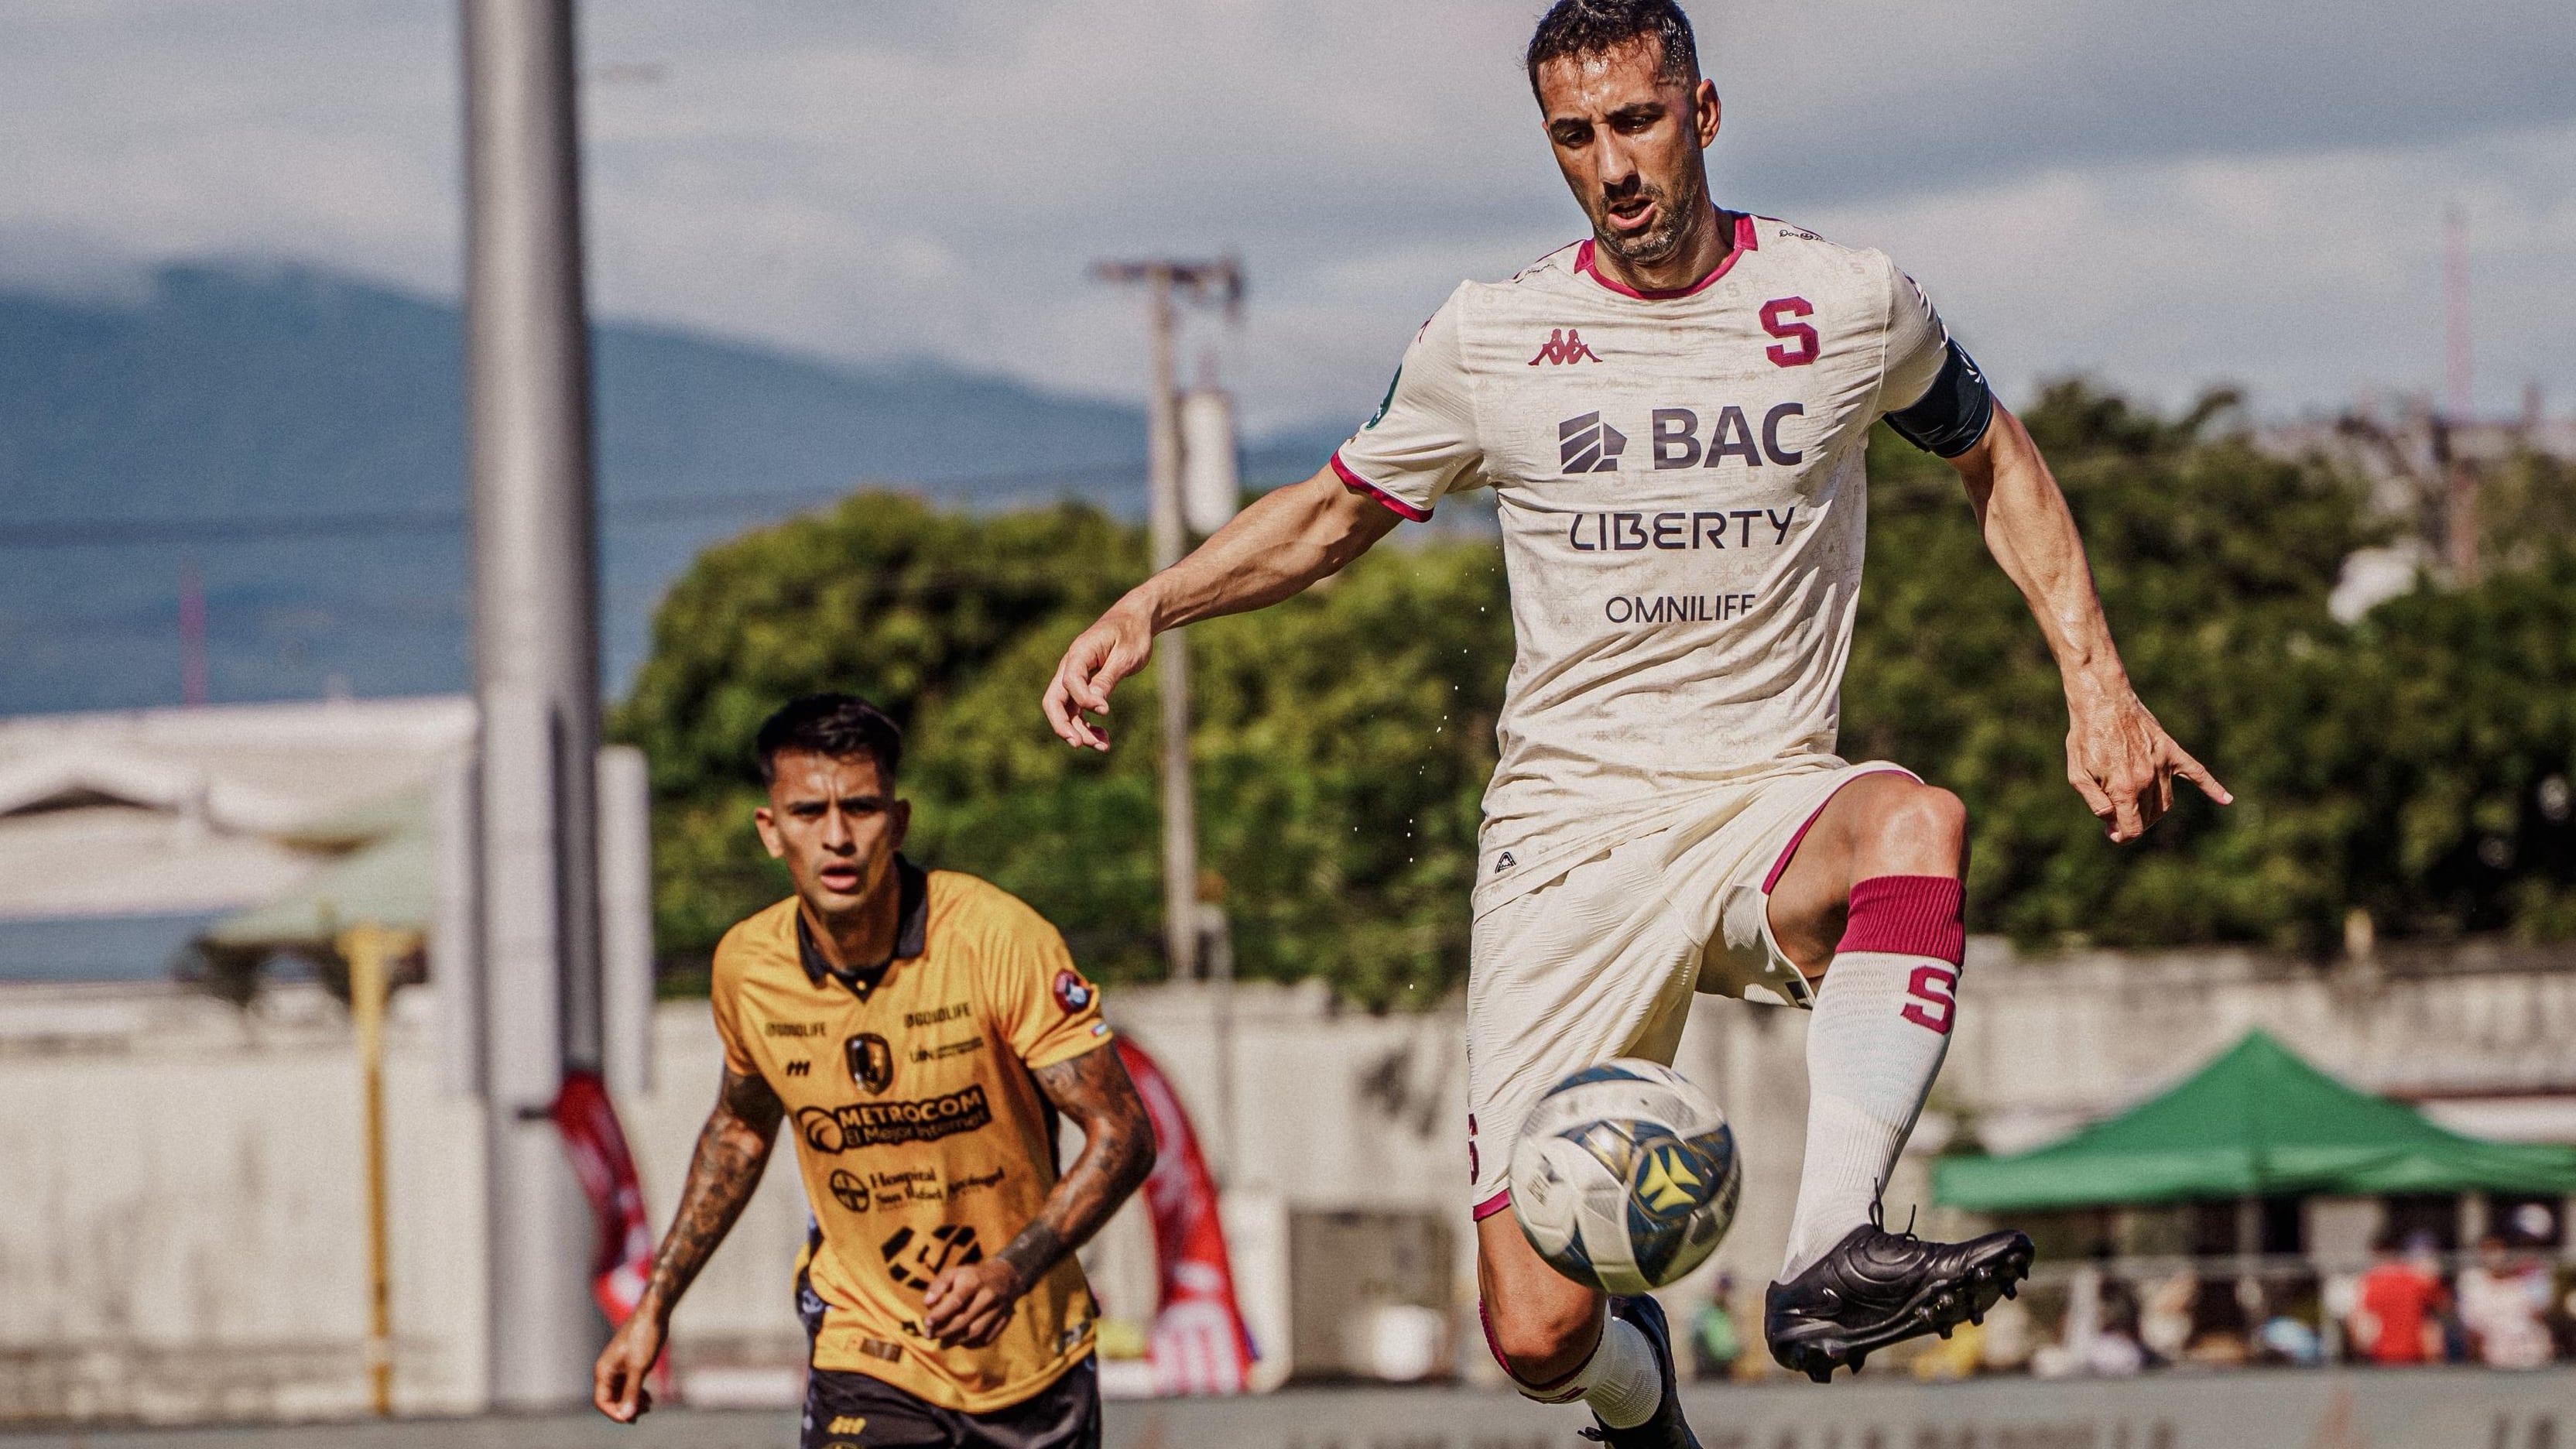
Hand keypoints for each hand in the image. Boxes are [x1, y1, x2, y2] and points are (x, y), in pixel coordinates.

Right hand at [592, 1311, 664, 1422]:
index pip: (602, 1401)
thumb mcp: (639, 1368)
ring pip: (621, 1392)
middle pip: (611, 1399)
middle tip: (645, 1412)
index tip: (632, 1418)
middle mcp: (607, 1370)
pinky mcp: (628, 1363)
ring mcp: (617, 1367)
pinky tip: (649, 1397)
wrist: (653, 1314)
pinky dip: (636, 1392)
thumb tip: (626, 1415)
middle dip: (626, 1408)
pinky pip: (628, 1384)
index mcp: (603, 1371)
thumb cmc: (644, 1337)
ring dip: (633, 1401)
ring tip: (649, 1405)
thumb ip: (632, 1392)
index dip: (614, 1413)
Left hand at [921, 1258, 1026, 1348]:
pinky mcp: (1004, 1321)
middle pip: (964, 1320)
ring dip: (955, 1340)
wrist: (1005, 1277)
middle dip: (944, 1331)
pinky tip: (959, 1341)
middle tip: (929, 1335)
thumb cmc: (972, 1276)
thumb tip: (927, 1303)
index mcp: (974, 1281)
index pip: (956, 1301)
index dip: (940, 1314)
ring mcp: (998, 1309)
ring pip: (975, 1332)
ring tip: (942, 1342)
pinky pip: (986, 1338)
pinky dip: (971, 1343)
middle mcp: (988, 1296)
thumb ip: (938, 1285)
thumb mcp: (955, 1272)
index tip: (926, 1323)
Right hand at [1041, 602, 1154, 750]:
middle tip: (1079, 745)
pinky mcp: (1084, 686)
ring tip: (1103, 746)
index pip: (1070, 680)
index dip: (1083, 699)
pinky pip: (1078, 710)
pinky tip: (1104, 737)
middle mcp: (1071, 666)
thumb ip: (1108, 678)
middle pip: (1054, 700)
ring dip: (1080, 730)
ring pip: (1067, 710)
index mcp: (1080, 652)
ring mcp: (1075, 678)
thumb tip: (1094, 705)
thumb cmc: (1133, 634)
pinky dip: (1088, 725)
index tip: (1105, 711)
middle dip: (1063, 725)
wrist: (1135, 620)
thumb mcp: (1126, 656)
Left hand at [2065, 685, 2230, 841]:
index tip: (2112, 833)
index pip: (2132, 828)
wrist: (2102, 702)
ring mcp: (2162, 765)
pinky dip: (2212, 787)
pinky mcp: (2171, 751)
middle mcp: (2146, 779)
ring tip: (2134, 806)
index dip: (2122, 836)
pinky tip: (2227, 800)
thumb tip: (2110, 820)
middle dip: (2133, 822)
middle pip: (2149, 818)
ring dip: (2152, 812)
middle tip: (2117, 815)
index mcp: (2123, 787)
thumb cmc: (2085, 737)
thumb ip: (2094, 801)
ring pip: (2165, 803)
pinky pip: (2197, 772)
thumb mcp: (2077, 773)